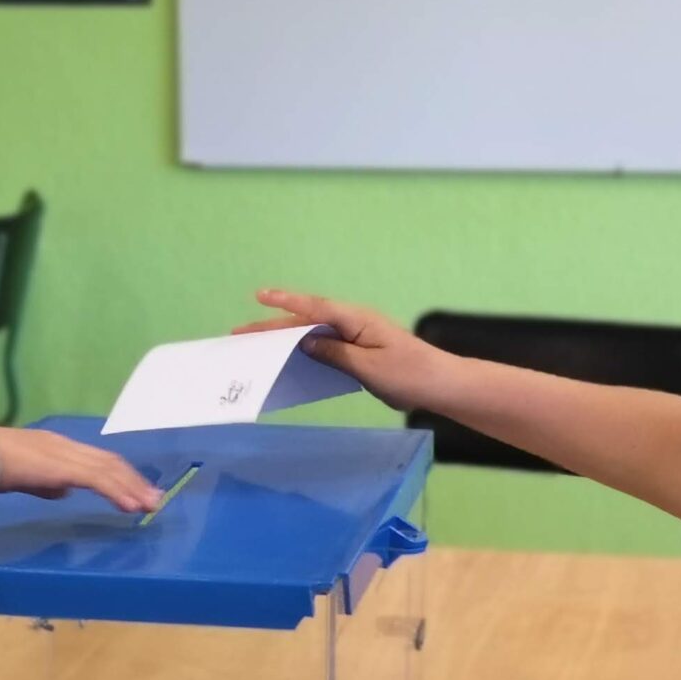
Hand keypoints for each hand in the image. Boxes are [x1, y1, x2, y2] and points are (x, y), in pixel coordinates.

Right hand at [0, 427, 161, 513]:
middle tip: (155, 499)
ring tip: (151, 504)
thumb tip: (64, 493)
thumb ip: (47, 484)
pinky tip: (129, 505)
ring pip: (109, 470)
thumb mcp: (28, 477)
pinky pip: (97, 480)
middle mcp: (68, 447)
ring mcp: (66, 454)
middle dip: (135, 481)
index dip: (122, 474)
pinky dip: (116, 491)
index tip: (138, 490)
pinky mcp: (63, 467)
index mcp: (60, 448)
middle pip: (110, 462)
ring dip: (132, 488)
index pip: (99, 460)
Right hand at [235, 290, 457, 413]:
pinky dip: (303, 348)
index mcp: (356, 320)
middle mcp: (354, 322)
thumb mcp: (368, 367)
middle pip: (307, 320)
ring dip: (284, 337)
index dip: (285, 302)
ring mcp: (356, 335)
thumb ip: (335, 353)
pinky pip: (324, 345)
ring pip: (313, 332)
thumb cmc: (408, 375)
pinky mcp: (359, 350)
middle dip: (273, 324)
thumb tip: (304, 342)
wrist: (439, 383)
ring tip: (255, 343)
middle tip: (241, 331)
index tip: (259, 296)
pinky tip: (288, 356)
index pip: (314, 308)